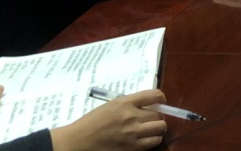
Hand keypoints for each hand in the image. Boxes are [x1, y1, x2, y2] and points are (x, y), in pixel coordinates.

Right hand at [50, 90, 167, 150]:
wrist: (80, 140)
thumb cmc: (93, 121)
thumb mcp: (112, 105)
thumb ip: (130, 103)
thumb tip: (150, 104)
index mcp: (125, 102)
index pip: (154, 95)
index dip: (161, 98)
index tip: (160, 102)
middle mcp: (131, 116)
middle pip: (158, 114)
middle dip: (157, 116)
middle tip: (151, 118)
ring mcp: (132, 133)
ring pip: (160, 128)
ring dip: (157, 128)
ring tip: (150, 129)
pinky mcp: (132, 148)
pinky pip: (154, 141)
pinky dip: (153, 139)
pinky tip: (146, 138)